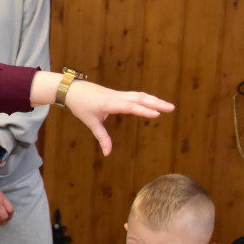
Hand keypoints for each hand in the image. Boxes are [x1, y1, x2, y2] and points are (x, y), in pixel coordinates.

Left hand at [46, 76, 173, 155]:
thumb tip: (107, 153)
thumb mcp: (91, 122)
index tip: (156, 114)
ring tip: (168, 106)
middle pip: (140, 99)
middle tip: (172, 108)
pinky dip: (146, 98)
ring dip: (154, 100)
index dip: (144, 110)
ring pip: (139, 95)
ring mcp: (118, 94)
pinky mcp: (118, 94)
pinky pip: (135, 95)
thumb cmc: (81, 106)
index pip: (130, 107)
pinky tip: (153, 101)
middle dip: (156, 103)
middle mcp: (117, 97)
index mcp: (110, 104)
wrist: (72, 89)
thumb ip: (101, 137)